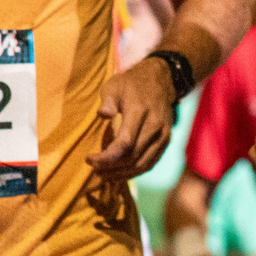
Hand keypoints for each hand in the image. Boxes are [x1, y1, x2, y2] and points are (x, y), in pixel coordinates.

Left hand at [89, 58, 176, 178]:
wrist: (160, 80)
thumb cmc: (131, 84)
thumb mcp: (114, 85)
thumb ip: (108, 101)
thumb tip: (102, 114)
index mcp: (140, 111)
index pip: (124, 143)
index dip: (106, 157)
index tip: (89, 159)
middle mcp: (154, 126)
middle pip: (132, 157)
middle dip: (110, 167)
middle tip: (93, 168)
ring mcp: (163, 135)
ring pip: (142, 164)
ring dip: (122, 174)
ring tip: (103, 175)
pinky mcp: (165, 141)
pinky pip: (150, 163)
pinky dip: (134, 171)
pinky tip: (120, 173)